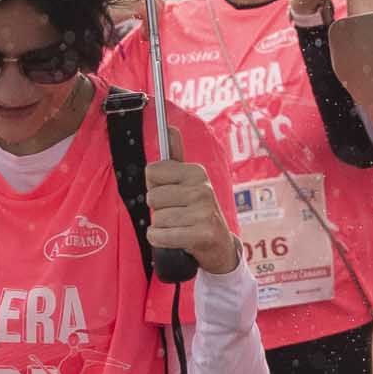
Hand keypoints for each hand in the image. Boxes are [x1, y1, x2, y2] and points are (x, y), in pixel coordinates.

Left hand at [143, 158, 241, 273]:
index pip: (152, 172)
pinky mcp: (202, 234)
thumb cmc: (198, 212)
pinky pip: (160, 236)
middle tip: (178, 214)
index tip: (172, 194)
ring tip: (180, 227)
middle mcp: (203, 189)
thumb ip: (176, 157)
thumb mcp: (190, 183)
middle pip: (152, 197)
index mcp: (197, 172)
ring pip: (157, 218)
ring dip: (162, 227)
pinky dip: (160, 240)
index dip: (156, 186)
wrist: (220, 245)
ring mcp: (204, 212)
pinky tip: (175, 238)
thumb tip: (170, 128)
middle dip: (159, 209)